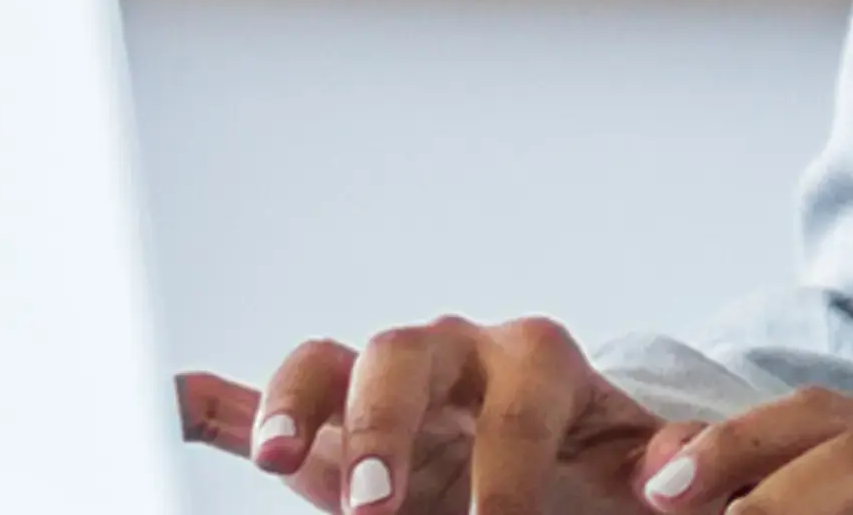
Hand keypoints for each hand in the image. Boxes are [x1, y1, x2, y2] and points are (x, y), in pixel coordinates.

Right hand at [180, 317, 693, 514]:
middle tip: (377, 508)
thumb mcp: (635, 467)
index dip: (509, 467)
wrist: (551, 466)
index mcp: (534, 362)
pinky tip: (168, 399)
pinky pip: (257, 391)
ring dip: (299, 403)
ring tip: (277, 462)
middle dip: (388, 428)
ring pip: (329, 358)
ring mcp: (381, 381)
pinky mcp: (325, 417)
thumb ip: (667, 466)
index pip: (518, 399)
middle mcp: (452, 353)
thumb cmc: (591, 469)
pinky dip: (212, 399)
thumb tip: (684, 481)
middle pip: (407, 354)